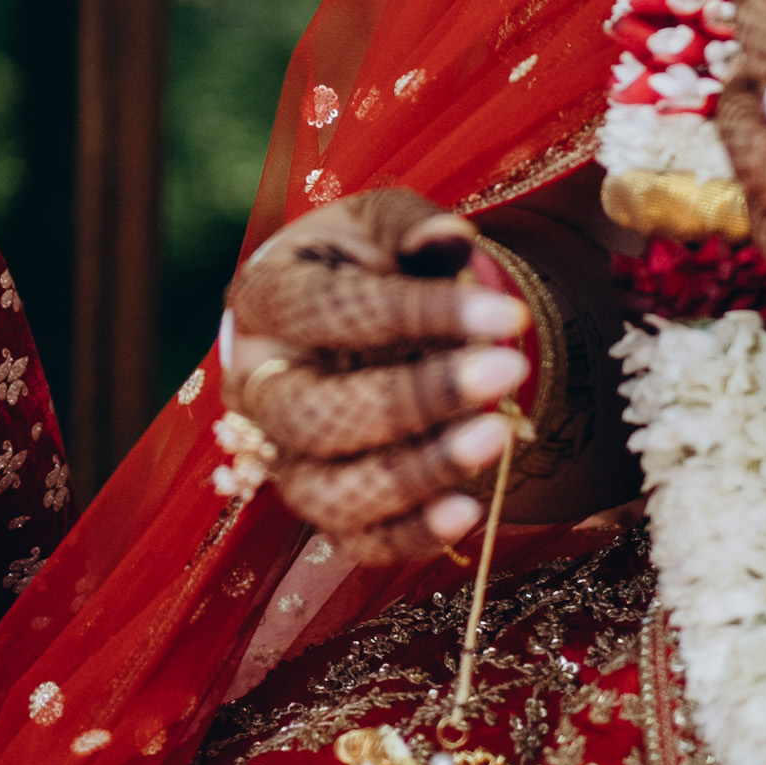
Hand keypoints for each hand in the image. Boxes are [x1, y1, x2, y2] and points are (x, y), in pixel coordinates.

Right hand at [219, 192, 533, 570]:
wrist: (345, 314)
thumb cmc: (362, 260)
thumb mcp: (378, 223)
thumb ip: (409, 225)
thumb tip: (451, 240)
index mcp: (261, 301)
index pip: (325, 312)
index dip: (416, 312)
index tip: (508, 313)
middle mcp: (257, 387)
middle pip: (315, 415)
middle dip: (416, 399)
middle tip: (506, 370)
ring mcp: (283, 457)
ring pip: (331, 492)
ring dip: (417, 474)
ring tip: (496, 439)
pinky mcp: (320, 503)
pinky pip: (356, 541)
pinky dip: (412, 535)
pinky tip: (470, 509)